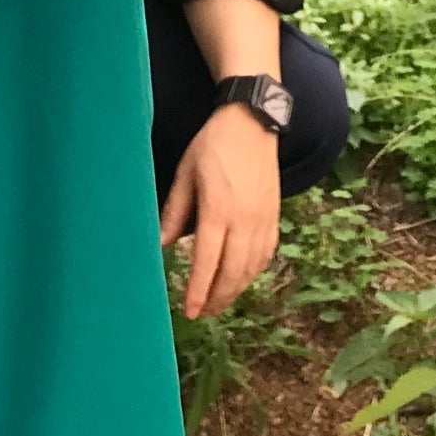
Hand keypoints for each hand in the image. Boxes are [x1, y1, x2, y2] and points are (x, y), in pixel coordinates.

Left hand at [159, 105, 282, 319]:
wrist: (251, 121)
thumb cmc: (213, 145)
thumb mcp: (186, 172)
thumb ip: (175, 210)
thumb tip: (161, 244)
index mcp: (219, 208)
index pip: (207, 261)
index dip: (198, 290)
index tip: (189, 311)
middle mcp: (245, 219)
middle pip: (232, 272)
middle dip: (216, 298)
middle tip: (202, 313)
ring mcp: (263, 218)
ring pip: (251, 268)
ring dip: (235, 290)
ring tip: (218, 303)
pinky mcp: (274, 215)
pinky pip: (266, 254)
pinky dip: (253, 272)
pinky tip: (241, 279)